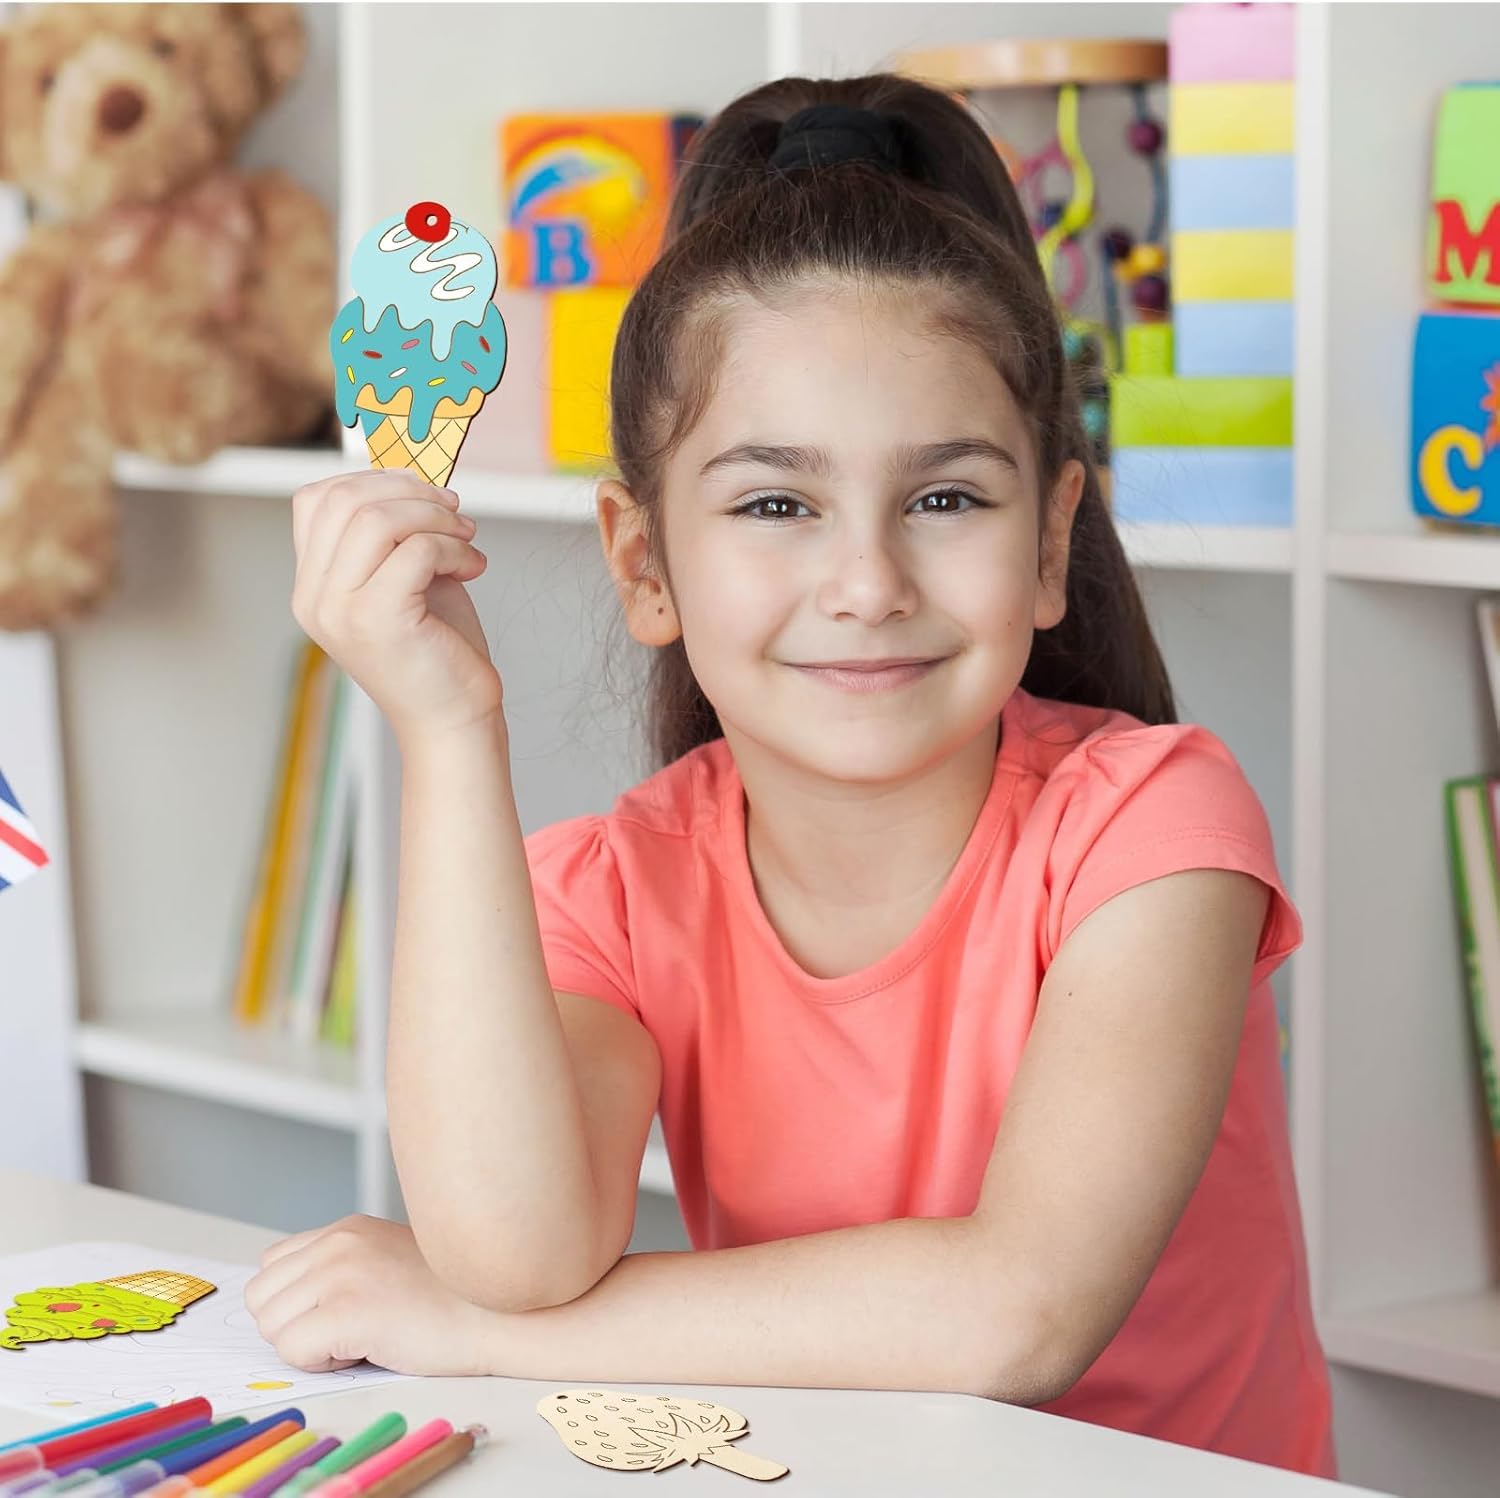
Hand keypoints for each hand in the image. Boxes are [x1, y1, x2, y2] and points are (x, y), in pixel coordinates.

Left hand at [244, 1214, 500, 1375]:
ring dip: (308, 1345)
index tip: (339, 1311)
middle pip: (261, 1299)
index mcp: (346, 1228)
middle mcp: (338, 1241)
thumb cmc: (449, 1299)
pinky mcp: (348, 1310)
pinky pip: (292, 1352)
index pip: (271, 1267)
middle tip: (349, 1328)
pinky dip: (321, 1363)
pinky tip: (367, 1347)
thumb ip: (339, 1266)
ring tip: (362, 1335)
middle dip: (294, 1326)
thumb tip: (289, 1302)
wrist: (498, 1313)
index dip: (296, 1303)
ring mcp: (341, 1272)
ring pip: (272, 1328)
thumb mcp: (386, 1261)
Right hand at [290, 469, 501, 747]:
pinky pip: (415, 550)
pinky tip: (473, 567)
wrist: (453, 719)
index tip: (422, 492)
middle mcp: (314, 599)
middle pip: (344, 500)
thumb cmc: (436, 649)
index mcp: (312, 587)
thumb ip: (394, 534)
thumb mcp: (404, 578)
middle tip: (454, 512)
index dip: (372, 479)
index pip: (315, 501)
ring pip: (378, 520)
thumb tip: (411, 477)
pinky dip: (453, 548)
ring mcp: (340, 611)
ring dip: (435, 518)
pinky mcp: (378, 621)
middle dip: (410, 491)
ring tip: (466, 538)